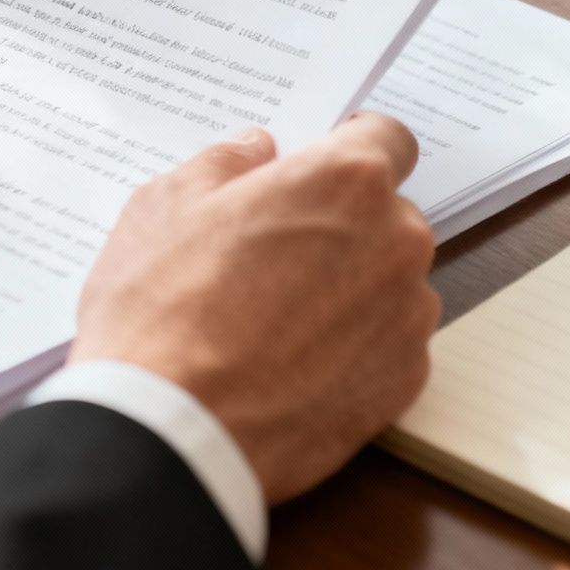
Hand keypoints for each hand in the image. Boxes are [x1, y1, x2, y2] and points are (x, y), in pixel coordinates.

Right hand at [70, 114, 438, 502]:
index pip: (386, 138)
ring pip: (388, 279)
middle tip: (272, 250)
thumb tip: (255, 152)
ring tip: (274, 317)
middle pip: (386, 213)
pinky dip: (352, 345)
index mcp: (345, 182)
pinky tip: (291, 361)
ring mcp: (407, 317)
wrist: (173, 432)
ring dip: (349, 285)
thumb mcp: (165, 205)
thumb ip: (224, 164)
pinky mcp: (405, 382)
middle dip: (340, 222)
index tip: (317, 167)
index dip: (348, 147)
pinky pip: (387, 342)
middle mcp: (396, 241)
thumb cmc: (161, 312)